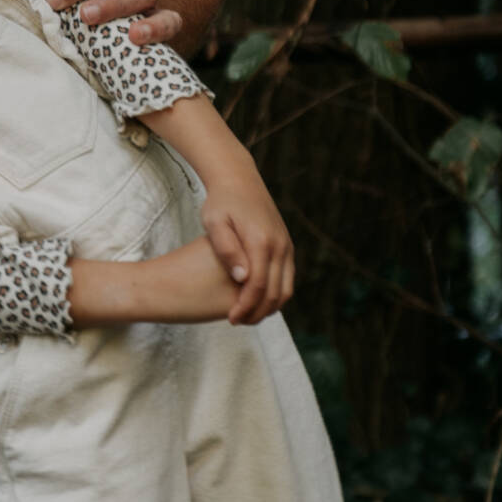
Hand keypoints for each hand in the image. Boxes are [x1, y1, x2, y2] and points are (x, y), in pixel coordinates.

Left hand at [200, 173, 294, 323]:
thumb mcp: (214, 223)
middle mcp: (280, 245)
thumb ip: (226, 250)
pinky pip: (286, 278)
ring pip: (286, 288)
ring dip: (269, 306)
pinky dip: (274, 294)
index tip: (231, 319)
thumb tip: (242, 278)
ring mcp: (286, 245)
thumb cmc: (220, 202)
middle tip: (237, 322)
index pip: (259, 286)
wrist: (239, 179)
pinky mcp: (287, 245)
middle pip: (276, 292)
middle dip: (258, 312)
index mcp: (261, 241)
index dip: (246, 307)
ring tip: (246, 315)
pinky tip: (255, 299)